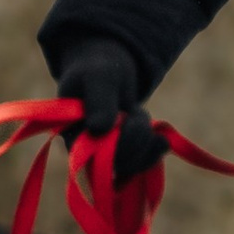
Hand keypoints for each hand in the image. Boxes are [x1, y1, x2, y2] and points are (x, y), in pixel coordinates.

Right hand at [55, 38, 162, 186]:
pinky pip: (141, 163)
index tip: (128, 118)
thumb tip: (98, 128)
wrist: (108, 67)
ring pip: (131, 167)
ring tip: (140, 114)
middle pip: (114, 167)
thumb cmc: (97, 69)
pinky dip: (153, 152)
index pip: (92, 160)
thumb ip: (98, 100)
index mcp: (71, 136)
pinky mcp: (124, 152)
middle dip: (134, 142)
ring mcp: (106, 154)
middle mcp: (86, 151)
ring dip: (144, 143)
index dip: (116, 148)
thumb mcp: (97, 77)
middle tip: (137, 113)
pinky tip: (162, 140)